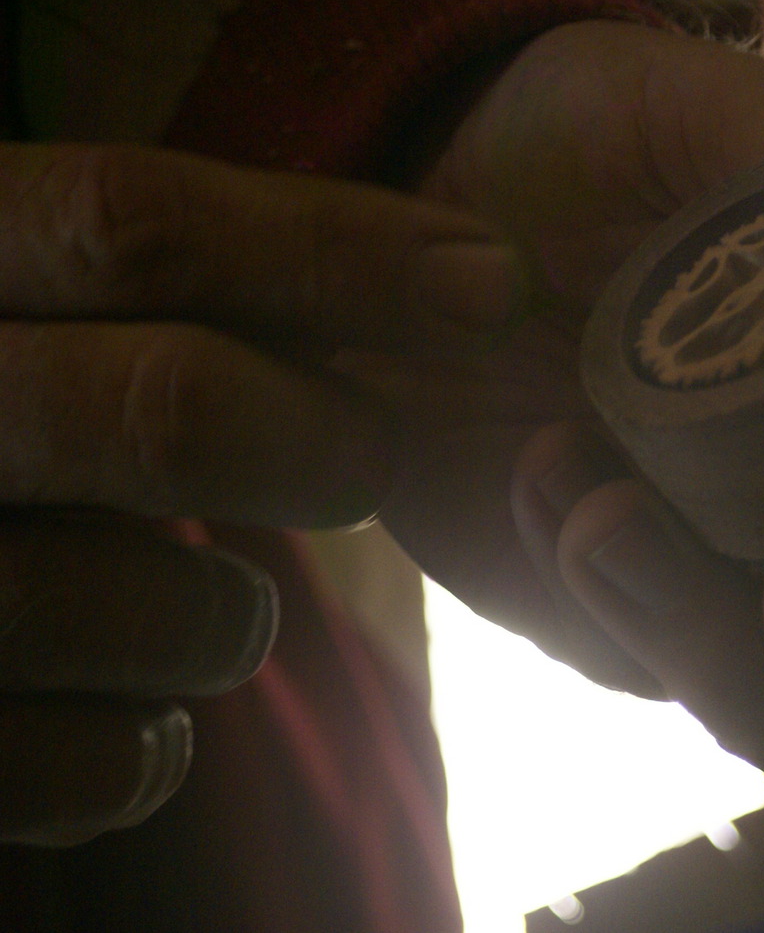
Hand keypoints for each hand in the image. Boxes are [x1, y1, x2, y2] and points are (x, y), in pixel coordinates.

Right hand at [0, 142, 526, 842]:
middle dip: (328, 440)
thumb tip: (464, 276)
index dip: (339, 251)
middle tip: (373, 456)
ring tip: (212, 607)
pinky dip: (151, 746)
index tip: (493, 285)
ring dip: (231, 615)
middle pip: (169, 406)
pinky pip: (98, 765)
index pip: (133, 223)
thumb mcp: (34, 312)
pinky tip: (127, 708)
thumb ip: (181, 282)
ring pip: (153, 605)